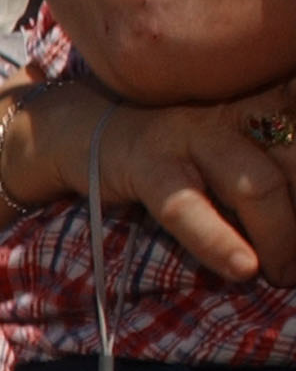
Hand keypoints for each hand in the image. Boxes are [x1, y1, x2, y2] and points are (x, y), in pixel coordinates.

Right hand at [102, 81, 295, 284]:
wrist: (95, 130)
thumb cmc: (190, 144)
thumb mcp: (250, 134)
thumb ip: (287, 156)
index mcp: (275, 95)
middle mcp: (243, 107)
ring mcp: (195, 134)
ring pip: (259, 186)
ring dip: (283, 239)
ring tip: (286, 275)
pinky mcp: (152, 167)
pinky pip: (190, 209)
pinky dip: (218, 241)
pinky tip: (243, 268)